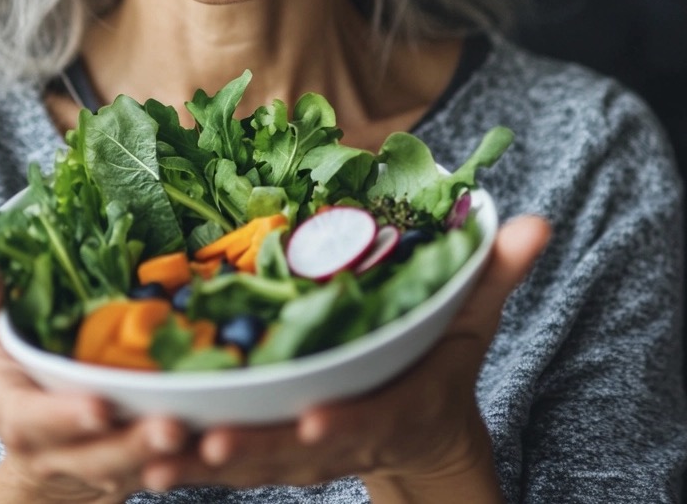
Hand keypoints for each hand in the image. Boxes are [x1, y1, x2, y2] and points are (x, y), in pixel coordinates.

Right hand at [0, 252, 188, 502]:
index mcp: (11, 409)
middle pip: (91, 453)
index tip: (100, 407)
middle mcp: (50, 444)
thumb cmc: (13, 365)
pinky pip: (156, 465)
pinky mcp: (128, 461)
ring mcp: (91, 458)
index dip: (64, 418)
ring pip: (128, 466)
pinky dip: (184, 458)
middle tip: (170, 425)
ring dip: (161, 453)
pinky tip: (215, 442)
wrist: (37, 429)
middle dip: (129, 444)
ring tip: (196, 432)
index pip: (32, 421)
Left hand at [141, 215, 550, 500]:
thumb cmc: (442, 361)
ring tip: (157, 454)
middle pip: (300, 453)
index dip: (350, 424)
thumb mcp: (474, 316)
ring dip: (207, 465)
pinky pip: (234, 459)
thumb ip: (496, 272)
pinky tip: (148, 455)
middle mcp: (349, 434)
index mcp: (396, 404)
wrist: (422, 427)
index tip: (317, 423)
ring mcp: (310, 448)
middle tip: (206, 441)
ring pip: (258, 465)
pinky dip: (193, 462)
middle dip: (256, 452)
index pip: (375, 419)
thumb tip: (538, 221)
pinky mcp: (279, 448)